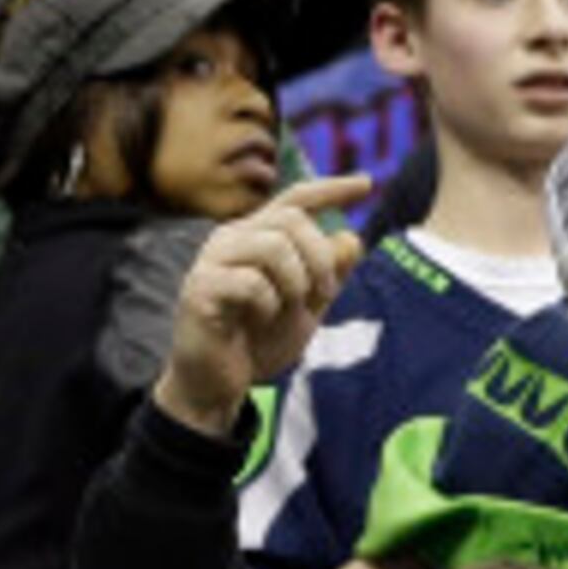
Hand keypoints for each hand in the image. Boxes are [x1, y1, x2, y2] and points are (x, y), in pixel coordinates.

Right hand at [154, 176, 366, 437]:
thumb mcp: (308, 308)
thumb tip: (352, 238)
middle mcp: (232, 238)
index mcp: (257, 235)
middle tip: (325, 295)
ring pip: (272, 245)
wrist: (220, 385)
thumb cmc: (258, 342)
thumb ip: (330, 275)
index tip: (367, 183)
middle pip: (291, 219)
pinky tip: (259, 319)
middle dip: (321, 257)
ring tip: (291, 309)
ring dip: (297, 282)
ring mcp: (212, 260)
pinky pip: (251, 282)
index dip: (332, 188)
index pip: (296, 199)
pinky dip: (268, 304)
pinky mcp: (200, 288)